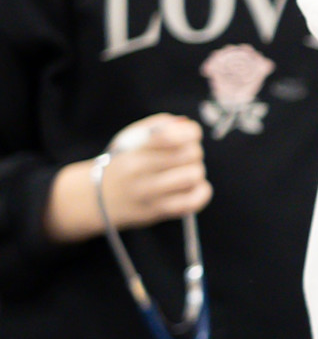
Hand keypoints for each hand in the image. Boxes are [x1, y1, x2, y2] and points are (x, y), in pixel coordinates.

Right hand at [43, 114, 210, 243]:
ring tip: (185, 171)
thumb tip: (188, 125)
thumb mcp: (131, 138)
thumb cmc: (123, 163)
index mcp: (133, 151)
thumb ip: (160, 125)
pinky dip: (201, 192)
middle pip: (190, 154)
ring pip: (193, 176)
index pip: (170, 135)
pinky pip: (193, 201)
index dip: (190, 133)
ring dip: (196, 171)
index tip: (190, 136)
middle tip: (185, 155)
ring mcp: (148, 195)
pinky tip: (192, 187)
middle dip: (194, 151)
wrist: (96, 199)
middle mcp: (139, 172)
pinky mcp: (158, 212)